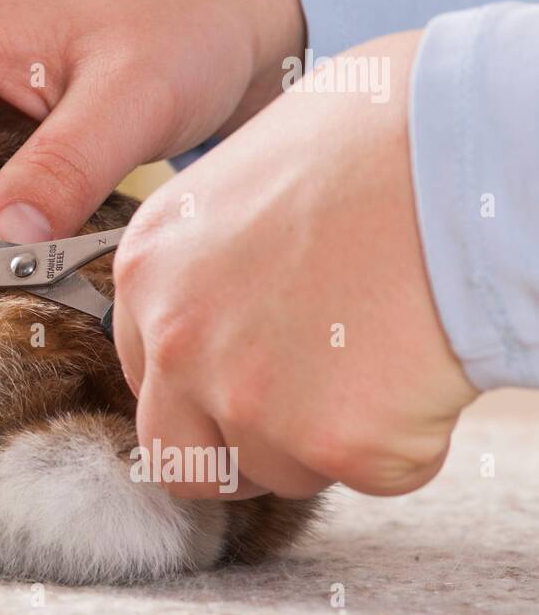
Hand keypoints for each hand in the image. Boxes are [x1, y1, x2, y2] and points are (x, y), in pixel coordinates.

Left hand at [111, 30, 477, 498]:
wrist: (469, 149)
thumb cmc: (376, 137)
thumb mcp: (244, 181)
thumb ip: (208, 261)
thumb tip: (227, 305)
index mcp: (148, 269)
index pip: (144, 375)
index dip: (201, 386)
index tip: (251, 373)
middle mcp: (178, 340)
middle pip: (179, 457)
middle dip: (238, 450)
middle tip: (304, 410)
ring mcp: (248, 397)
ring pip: (278, 471)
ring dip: (329, 439)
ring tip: (382, 353)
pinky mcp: (335, 441)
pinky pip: (374, 477)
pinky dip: (408, 442)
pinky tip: (424, 365)